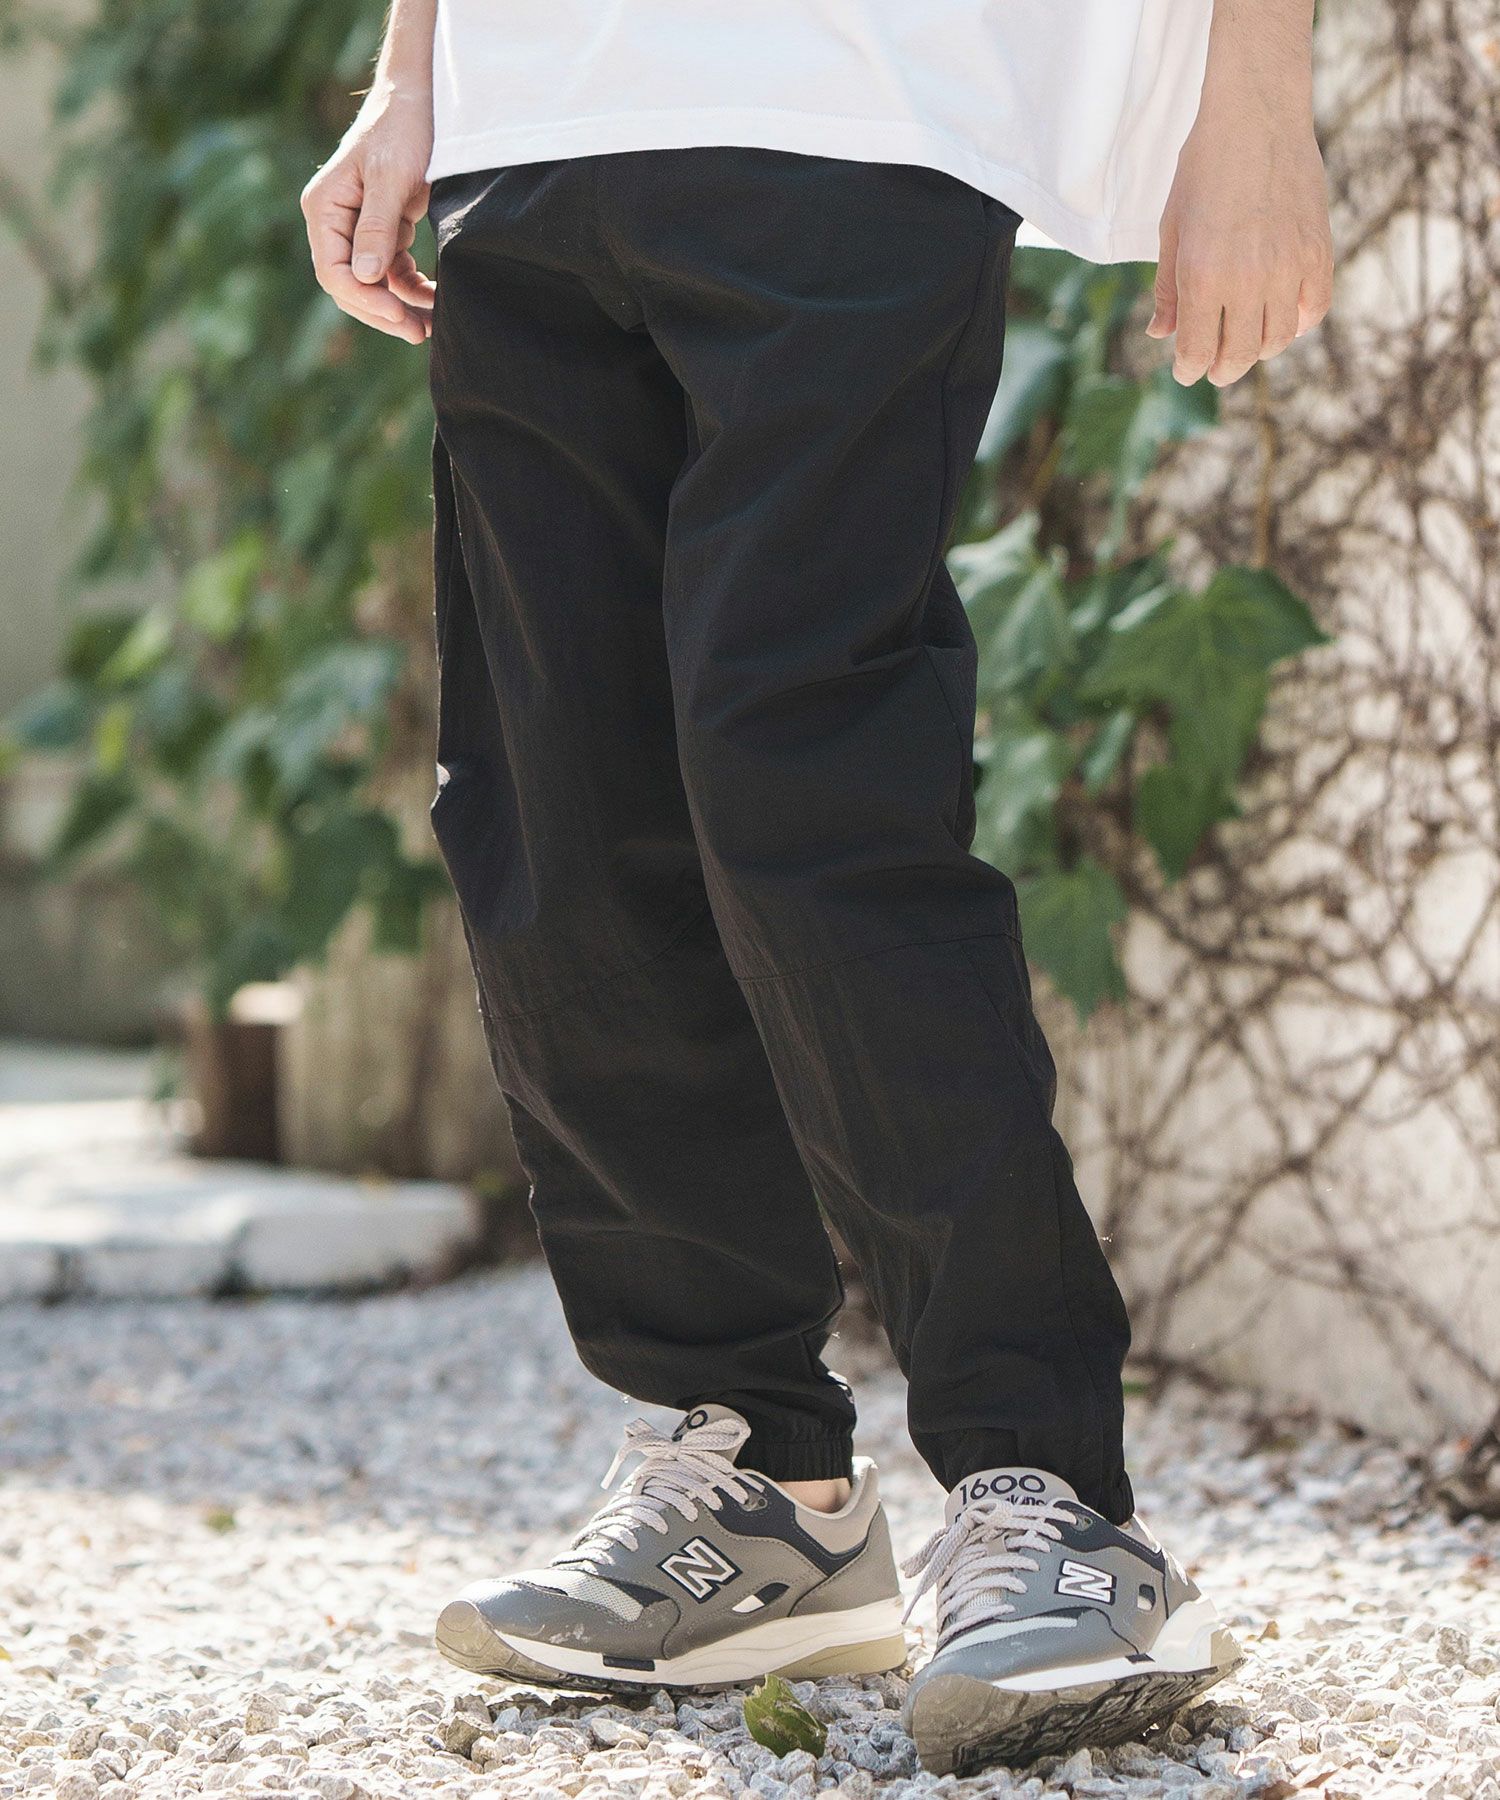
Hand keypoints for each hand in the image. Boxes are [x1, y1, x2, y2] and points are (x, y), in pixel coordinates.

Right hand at [301, 91, 435, 344]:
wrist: (420, 100)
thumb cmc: (401, 128)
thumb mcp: (391, 177)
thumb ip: (377, 227)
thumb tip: (366, 278)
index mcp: (324, 209)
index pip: (333, 272)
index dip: (364, 299)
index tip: (399, 314)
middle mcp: (335, 222)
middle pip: (351, 285)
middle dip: (383, 312)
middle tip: (418, 333)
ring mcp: (359, 229)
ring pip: (374, 285)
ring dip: (401, 307)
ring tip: (431, 325)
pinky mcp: (385, 230)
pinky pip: (394, 271)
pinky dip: (413, 288)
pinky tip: (433, 300)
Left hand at [1148, 79, 1332, 387]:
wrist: (1258, 115)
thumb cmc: (1204, 169)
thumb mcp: (1172, 229)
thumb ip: (1167, 288)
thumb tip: (1160, 333)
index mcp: (1203, 276)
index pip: (1198, 351)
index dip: (1189, 369)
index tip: (1186, 371)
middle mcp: (1248, 279)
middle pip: (1240, 354)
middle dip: (1223, 369)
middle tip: (1216, 369)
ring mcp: (1289, 267)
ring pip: (1278, 339)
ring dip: (1259, 349)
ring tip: (1246, 342)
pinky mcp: (1319, 251)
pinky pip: (1313, 309)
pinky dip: (1297, 324)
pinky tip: (1282, 320)